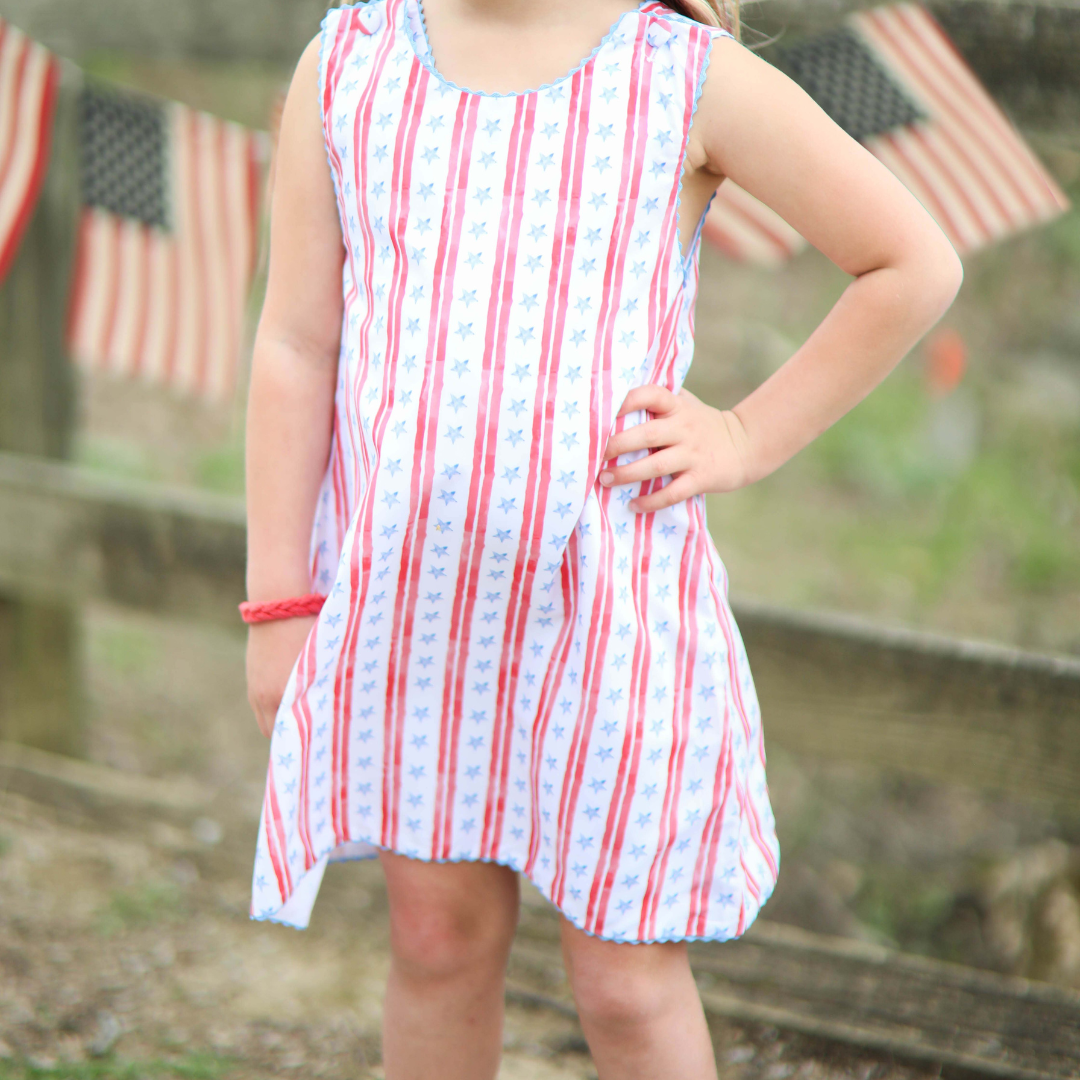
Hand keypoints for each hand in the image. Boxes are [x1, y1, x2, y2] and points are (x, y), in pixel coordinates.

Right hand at [246, 616, 317, 737]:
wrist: (279, 606)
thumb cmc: (308, 629)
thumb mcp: (320, 662)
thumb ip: (322, 689)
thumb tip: (333, 710)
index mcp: (284, 694)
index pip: (291, 735)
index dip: (304, 739)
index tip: (318, 739)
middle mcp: (265, 696)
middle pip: (274, 732)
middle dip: (290, 734)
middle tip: (311, 730)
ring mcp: (255, 688)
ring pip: (265, 720)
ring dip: (279, 721)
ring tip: (299, 716)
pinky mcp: (252, 679)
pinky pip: (259, 706)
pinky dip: (271, 708)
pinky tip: (288, 698)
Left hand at [599, 385, 754, 512]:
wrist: (745, 445)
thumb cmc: (702, 424)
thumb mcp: (685, 404)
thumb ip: (658, 401)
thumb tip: (615, 398)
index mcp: (677, 406)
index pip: (650, 395)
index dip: (626, 401)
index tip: (602, 414)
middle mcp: (684, 427)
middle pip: (646, 435)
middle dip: (616, 445)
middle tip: (593, 455)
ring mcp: (693, 454)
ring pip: (656, 466)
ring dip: (627, 474)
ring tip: (605, 479)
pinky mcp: (701, 478)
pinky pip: (673, 492)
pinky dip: (652, 501)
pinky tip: (633, 505)